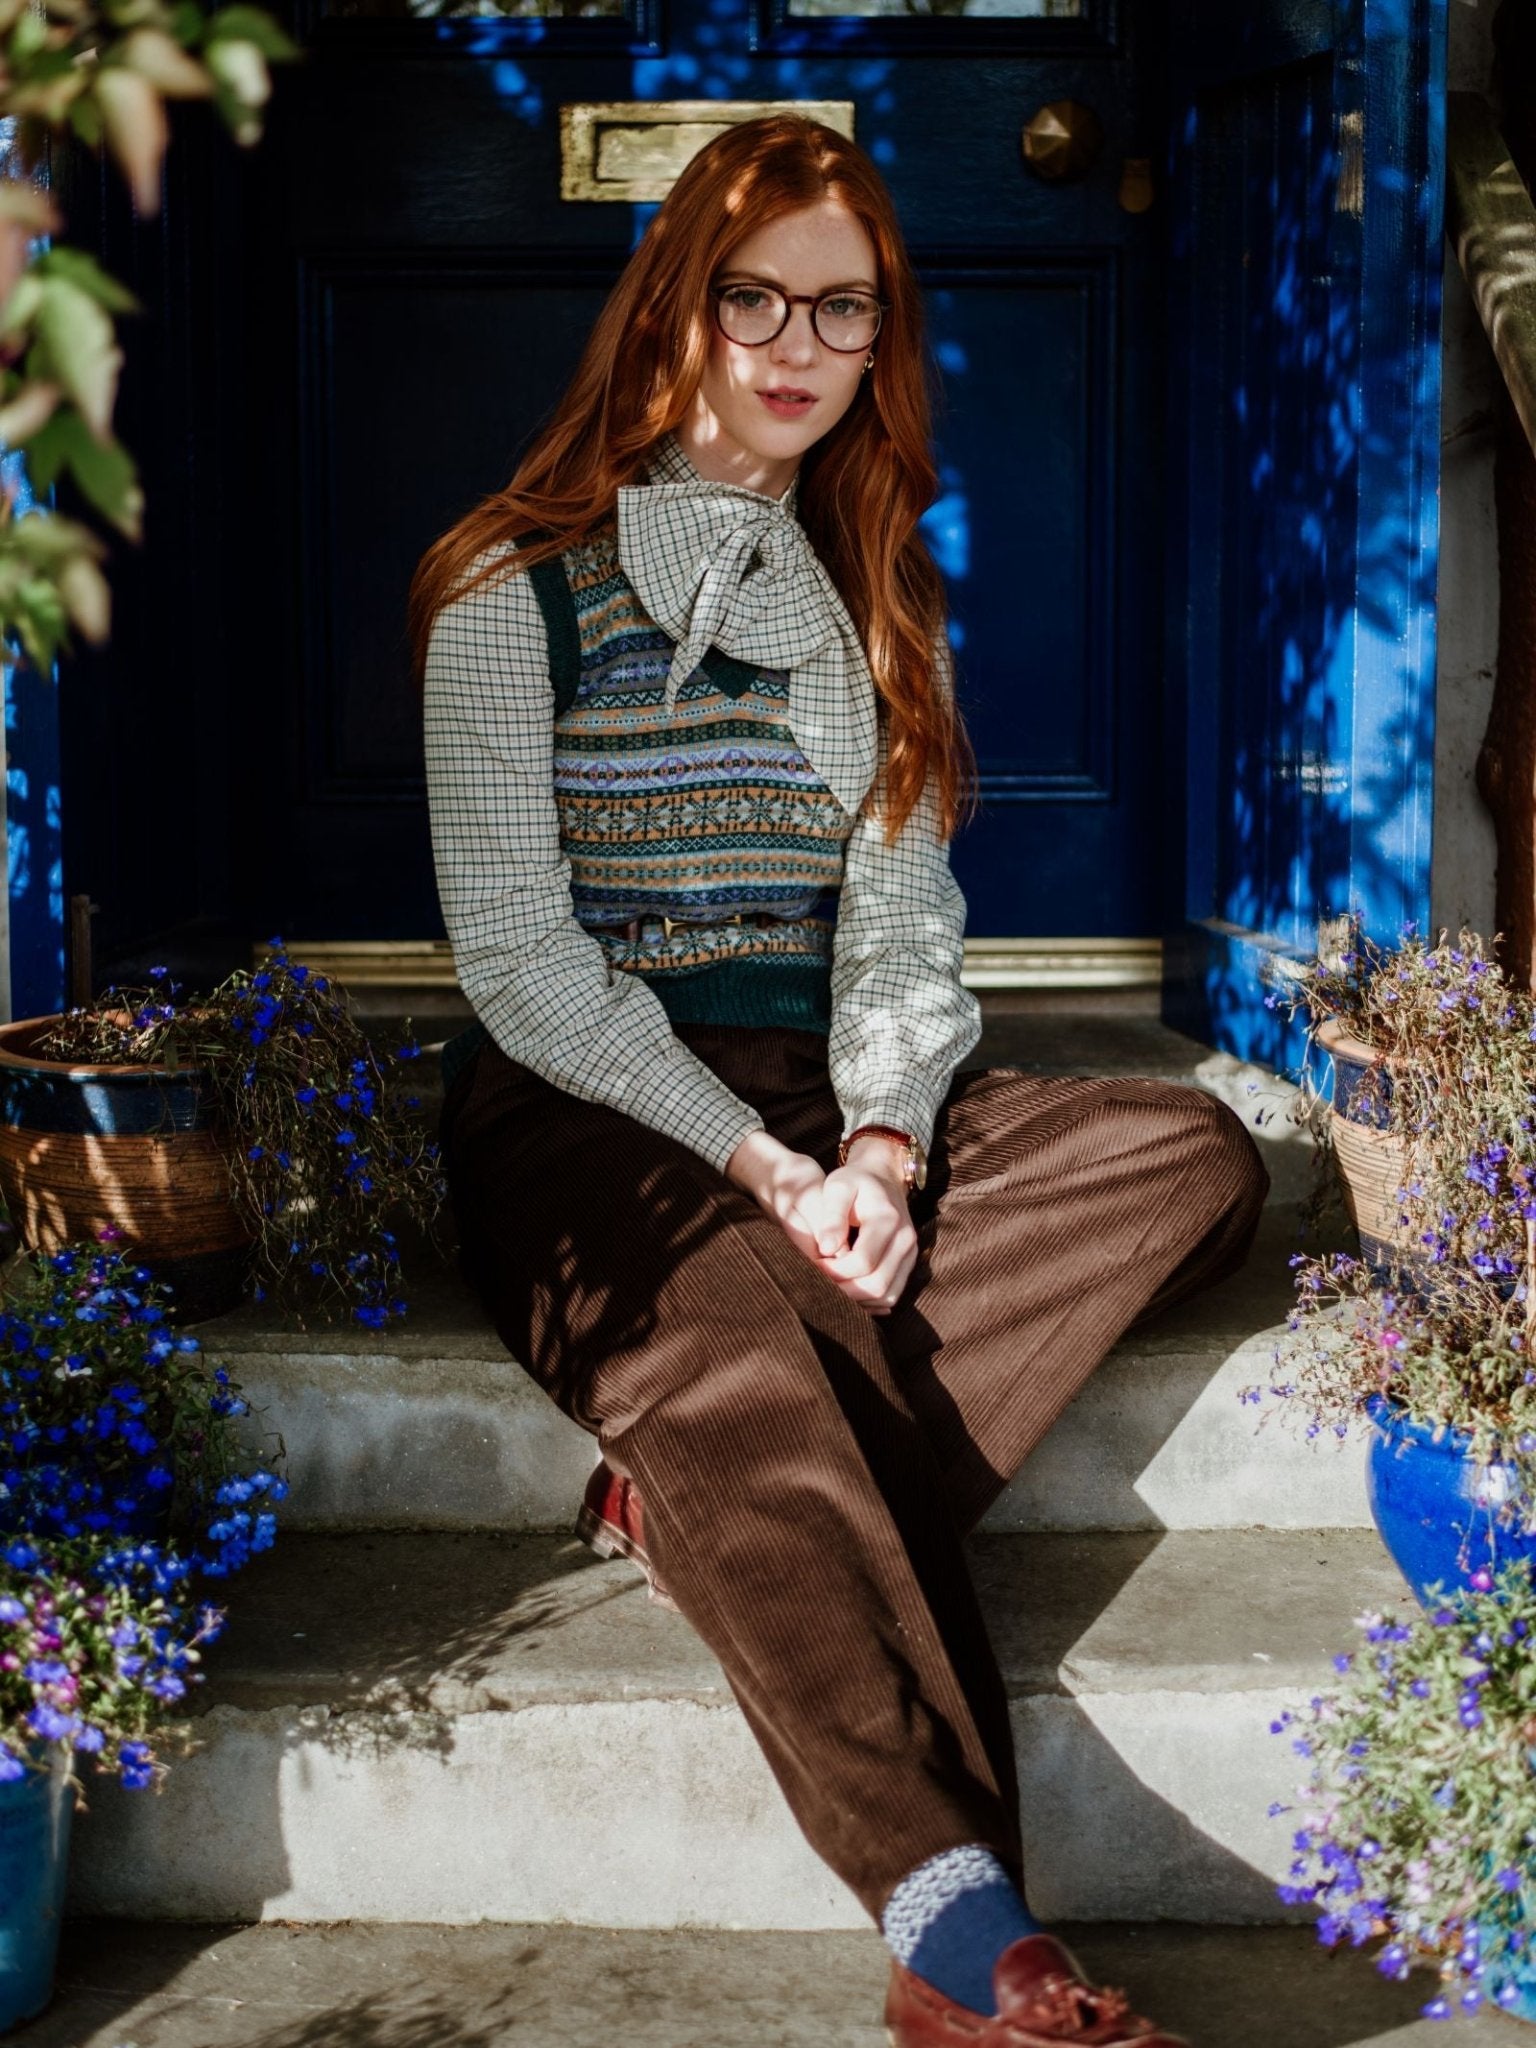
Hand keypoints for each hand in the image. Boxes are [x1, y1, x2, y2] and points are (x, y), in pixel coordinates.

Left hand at [814, 1137, 919, 1315]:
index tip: (813, 1267)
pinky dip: (869, 1301)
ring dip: (857, 1301)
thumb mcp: (837, 1187)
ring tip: (830, 1289)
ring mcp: (910, 1253)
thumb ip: (831, 1215)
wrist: (883, 1177)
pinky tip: (847, 1292)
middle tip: (818, 1285)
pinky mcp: (909, 1263)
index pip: (863, 1261)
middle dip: (844, 1291)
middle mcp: (905, 1238)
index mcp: (887, 1219)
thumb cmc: (854, 1181)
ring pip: (887, 1295)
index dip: (834, 1272)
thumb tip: (826, 1249)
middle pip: (877, 1284)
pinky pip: (892, 1294)